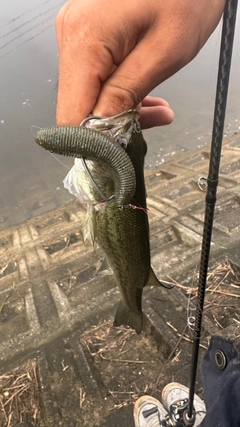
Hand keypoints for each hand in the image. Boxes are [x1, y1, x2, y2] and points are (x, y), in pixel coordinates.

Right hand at [56, 0, 224, 127]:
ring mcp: (77, 33)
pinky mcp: (89, 33)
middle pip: (79, 105)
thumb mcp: (164, 51)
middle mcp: (71, 36)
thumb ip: (127, 94)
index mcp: (84, 40)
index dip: (95, 141)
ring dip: (122, 107)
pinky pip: (97, 74)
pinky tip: (146, 93)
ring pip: (89, 92)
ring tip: (159, 109)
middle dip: (113, 123)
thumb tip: (101, 131)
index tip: (122, 148)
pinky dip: (120, 89)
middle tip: (153, 122)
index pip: (71, 116)